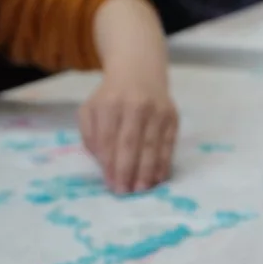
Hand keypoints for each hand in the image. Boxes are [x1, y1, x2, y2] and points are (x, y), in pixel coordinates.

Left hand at [80, 72, 179, 194]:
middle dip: (127, 170)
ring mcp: (157, 111)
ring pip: (152, 145)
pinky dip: (164, 162)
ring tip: (141, 189)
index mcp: (110, 104)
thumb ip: (90, 134)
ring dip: (146, 171)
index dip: (109, 164)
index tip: (110, 184)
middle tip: (125, 192)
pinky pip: (169, 143)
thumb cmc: (110, 96)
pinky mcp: (172, 116)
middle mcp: (135, 105)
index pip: (108, 139)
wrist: (139, 71)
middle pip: (130, 143)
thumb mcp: (91, 109)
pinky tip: (158, 178)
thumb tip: (103, 162)